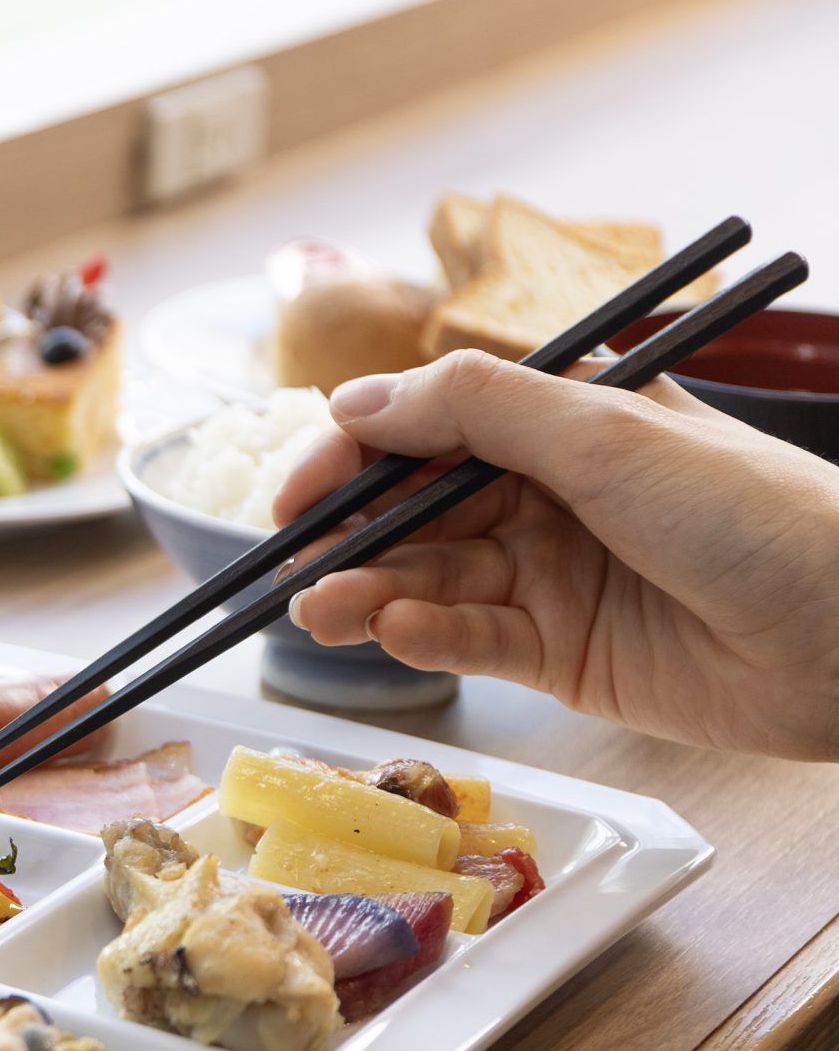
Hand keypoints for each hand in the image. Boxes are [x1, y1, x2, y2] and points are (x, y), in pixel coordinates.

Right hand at [273, 351, 838, 760]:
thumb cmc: (753, 515)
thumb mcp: (604, 435)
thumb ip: (474, 410)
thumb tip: (356, 396)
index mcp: (564, 420)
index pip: (427, 425)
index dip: (353, 453)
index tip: (296, 490)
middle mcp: (550, 493)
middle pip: (415, 507)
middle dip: (350, 533)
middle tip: (298, 562)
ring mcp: (552, 575)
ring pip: (429, 577)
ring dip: (370, 591)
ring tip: (324, 610)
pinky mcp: (560, 654)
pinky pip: (471, 640)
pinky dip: (426, 637)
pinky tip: (397, 633)